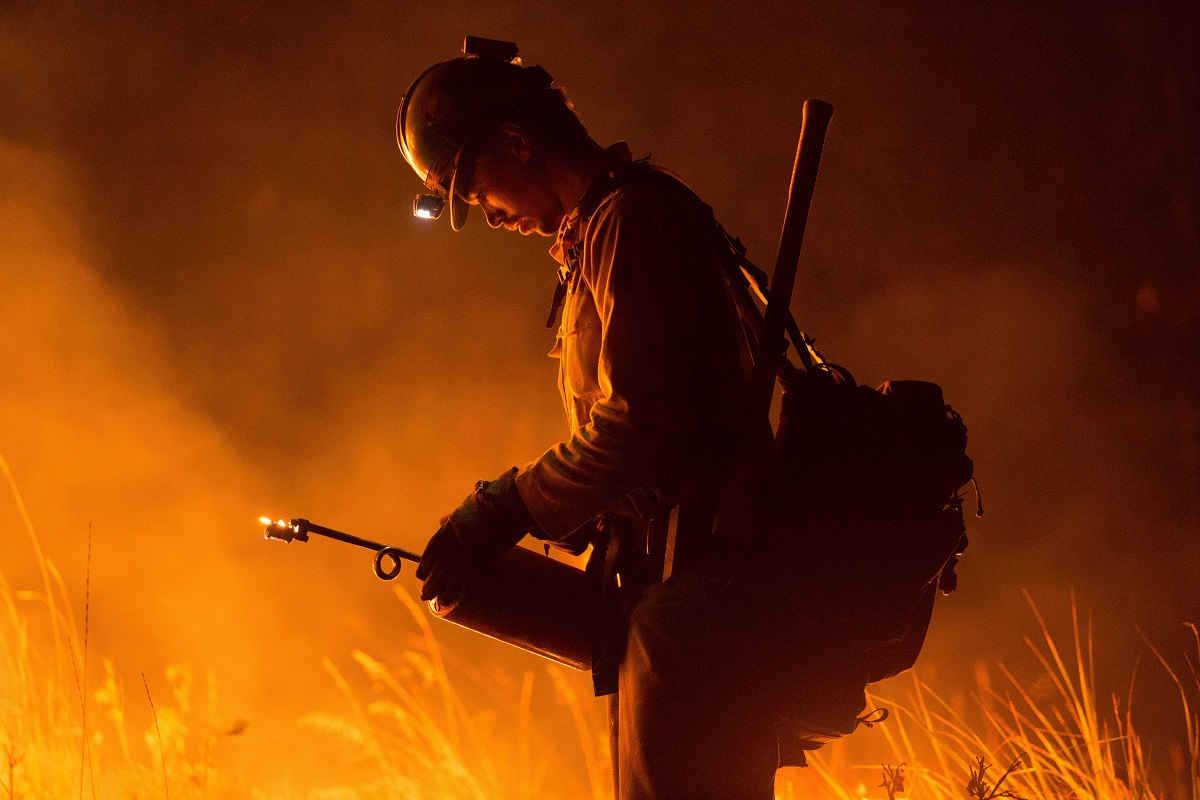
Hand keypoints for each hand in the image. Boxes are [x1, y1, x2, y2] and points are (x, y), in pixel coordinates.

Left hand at [415, 467, 533, 604]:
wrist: (510, 503)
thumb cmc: (490, 502)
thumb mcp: (465, 508)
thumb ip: (451, 519)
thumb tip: (440, 520)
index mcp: (448, 529)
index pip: (431, 551)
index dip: (425, 566)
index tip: (420, 577)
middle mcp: (455, 543)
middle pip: (439, 569)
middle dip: (431, 585)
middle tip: (426, 596)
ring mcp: (470, 553)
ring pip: (454, 579)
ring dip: (446, 593)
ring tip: (442, 602)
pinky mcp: (485, 560)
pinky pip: (472, 582)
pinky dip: (465, 593)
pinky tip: (459, 602)